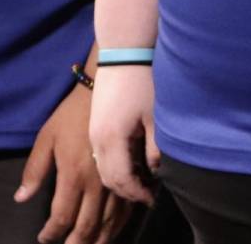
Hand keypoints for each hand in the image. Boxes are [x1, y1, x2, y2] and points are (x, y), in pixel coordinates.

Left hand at [18, 80, 132, 243]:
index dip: (52, 233)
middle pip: (87, 226)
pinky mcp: (131, 173)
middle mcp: (97, 183)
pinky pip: (127, 208)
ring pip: (110, 221)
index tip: (44, 238)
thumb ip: (34, 170)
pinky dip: (118, 224)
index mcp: (73, 175)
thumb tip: (21, 198)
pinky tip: (110, 231)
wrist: (105, 90)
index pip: (62, 217)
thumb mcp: (46, 137)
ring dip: (98, 239)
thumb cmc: (71, 114)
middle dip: (75, 243)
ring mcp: (117, 179)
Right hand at [88, 64, 158, 204]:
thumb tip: (156, 172)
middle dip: (126, 193)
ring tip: (138, 184)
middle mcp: (97, 140)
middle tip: (146, 196)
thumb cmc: (143, 82)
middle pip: (107, 180)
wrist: (123, 52)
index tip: (153, 199)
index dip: (137, 193)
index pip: (121, 180)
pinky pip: (100, 156)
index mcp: (111, 140)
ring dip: (118, 182)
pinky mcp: (95, 124)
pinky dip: (113, 168)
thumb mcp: (156, 117)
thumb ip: (155, 149)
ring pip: (101, 169)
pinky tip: (129, 164)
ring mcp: (94, 132)